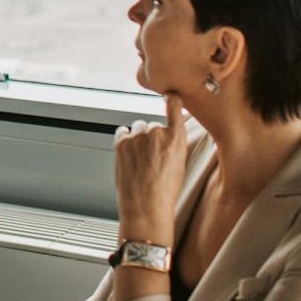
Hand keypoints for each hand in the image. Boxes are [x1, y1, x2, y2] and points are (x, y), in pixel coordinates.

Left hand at [113, 92, 189, 242]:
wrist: (146, 206)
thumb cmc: (165, 190)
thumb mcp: (179, 164)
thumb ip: (172, 145)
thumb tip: (163, 133)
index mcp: (176, 138)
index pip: (174, 108)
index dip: (172, 99)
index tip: (169, 94)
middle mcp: (157, 132)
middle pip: (153, 126)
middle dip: (151, 137)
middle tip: (152, 159)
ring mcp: (137, 136)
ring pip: (138, 129)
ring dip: (138, 139)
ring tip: (141, 161)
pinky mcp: (121, 142)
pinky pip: (123, 133)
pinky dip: (124, 140)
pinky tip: (128, 154)